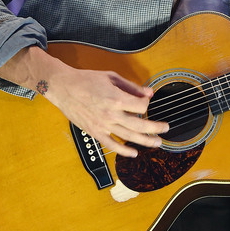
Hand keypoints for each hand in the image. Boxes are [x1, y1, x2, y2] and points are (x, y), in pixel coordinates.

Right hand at [0, 46, 168, 157]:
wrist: (63, 87)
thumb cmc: (87, 80)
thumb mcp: (111, 77)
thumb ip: (132, 87)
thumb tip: (149, 92)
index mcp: (117, 98)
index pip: (141, 106)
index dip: (146, 104)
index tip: (145, 101)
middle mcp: (112, 114)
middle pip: (140, 125)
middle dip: (156, 128)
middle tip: (165, 129)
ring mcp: (103, 125)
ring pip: (129, 137)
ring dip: (145, 141)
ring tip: (156, 142)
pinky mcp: (95, 132)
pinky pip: (112, 145)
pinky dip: (124, 151)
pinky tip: (134, 153)